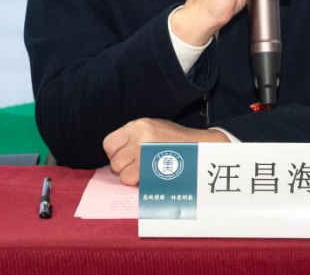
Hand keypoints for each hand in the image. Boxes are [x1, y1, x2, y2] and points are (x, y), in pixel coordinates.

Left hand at [102, 118, 228, 185]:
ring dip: (132, 177)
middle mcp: (139, 137)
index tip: (125, 157)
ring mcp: (145, 153)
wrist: (200, 147)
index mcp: (138, 125)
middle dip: (124, 167)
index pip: (108, 143)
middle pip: (115, 162)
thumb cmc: (176, 140)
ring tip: (147, 170)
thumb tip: (115, 154)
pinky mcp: (151, 168)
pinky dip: (139, 183)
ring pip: (122, 174)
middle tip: (139, 165)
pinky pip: (132, 181)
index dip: (114, 153)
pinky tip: (151, 176)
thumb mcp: (153, 128)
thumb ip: (133, 137)